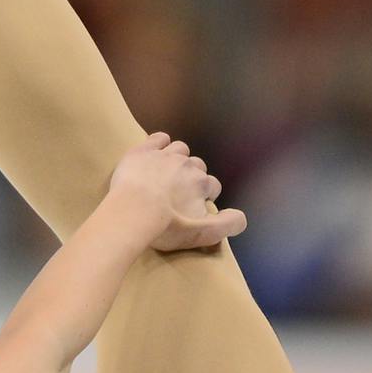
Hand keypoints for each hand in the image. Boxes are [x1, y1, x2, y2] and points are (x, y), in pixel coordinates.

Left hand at [109, 131, 246, 252]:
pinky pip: (159, 138)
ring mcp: (165, 155)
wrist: (130, 212)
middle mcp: (188, 165)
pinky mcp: (143, 151)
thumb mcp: (202, 234)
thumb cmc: (164, 226)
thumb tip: (241, 218)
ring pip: (180, 150)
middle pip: (197, 166)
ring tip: (165, 173)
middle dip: (191, 177)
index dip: (204, 196)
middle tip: (175, 193)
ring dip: (177, 159)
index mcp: (202, 184)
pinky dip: (160, 143)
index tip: (191, 206)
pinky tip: (154, 152)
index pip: (212, 186)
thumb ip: (228, 225)